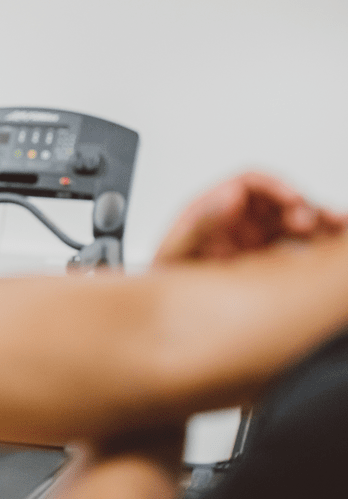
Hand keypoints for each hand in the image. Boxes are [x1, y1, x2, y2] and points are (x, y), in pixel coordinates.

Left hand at [153, 171, 347, 266]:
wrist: (168, 315)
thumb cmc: (168, 281)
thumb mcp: (176, 252)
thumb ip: (201, 223)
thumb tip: (230, 195)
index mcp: (215, 209)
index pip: (251, 183)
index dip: (274, 185)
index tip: (291, 197)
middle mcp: (240, 220)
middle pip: (279, 199)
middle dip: (299, 206)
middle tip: (305, 224)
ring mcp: (258, 239)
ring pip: (297, 219)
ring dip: (318, 220)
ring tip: (334, 227)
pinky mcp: (272, 260)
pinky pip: (303, 244)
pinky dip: (322, 240)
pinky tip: (335, 240)